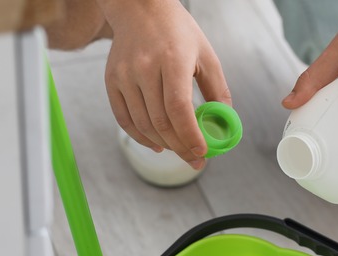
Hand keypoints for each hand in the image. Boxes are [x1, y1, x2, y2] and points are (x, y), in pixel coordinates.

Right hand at [99, 0, 231, 169]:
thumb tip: (224, 123)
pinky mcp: (112, 81)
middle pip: (161, 121)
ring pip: (143, 125)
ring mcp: (125, 75)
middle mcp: (144, 67)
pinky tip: (157, 144)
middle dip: (181, 147)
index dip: (190, 135)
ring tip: (180, 150)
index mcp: (172, 58)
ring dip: (164, 144)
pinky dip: (141, 138)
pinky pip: (124, 119)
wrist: (140, 9)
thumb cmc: (177, 32)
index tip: (202, 152)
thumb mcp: (206, 55)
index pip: (179, 107)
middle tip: (195, 159)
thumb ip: (217, 90)